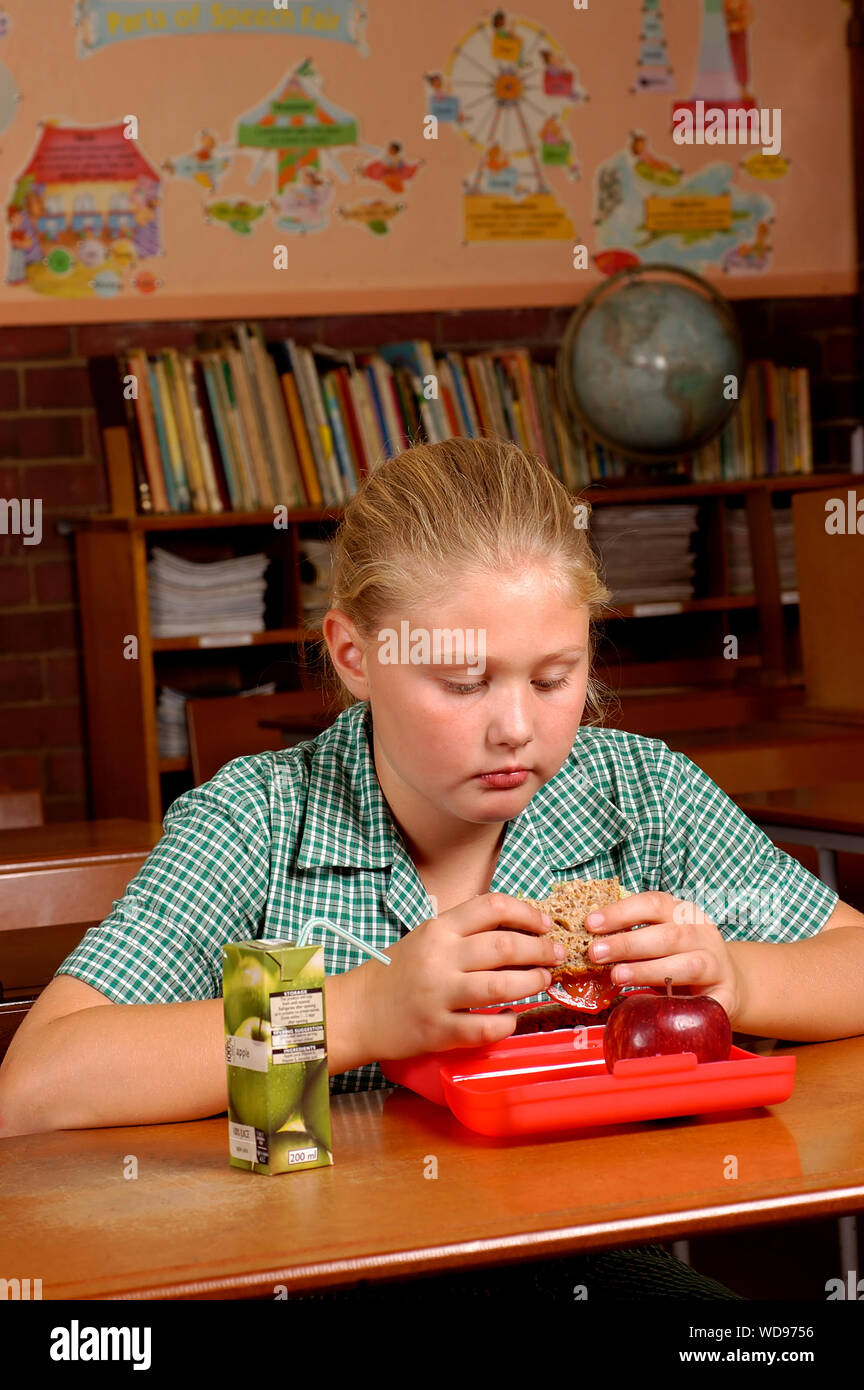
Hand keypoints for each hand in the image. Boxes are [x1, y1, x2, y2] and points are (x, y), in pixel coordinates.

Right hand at [355, 893, 563, 1060]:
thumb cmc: (398, 972)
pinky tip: (511, 1018)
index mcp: (438, 929)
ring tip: (542, 981)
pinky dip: (508, 1023)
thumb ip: (464, 932)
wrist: (357, 1011)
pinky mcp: (438, 1031)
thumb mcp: (426, 938)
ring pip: (502, 986)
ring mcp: (439, 995)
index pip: (492, 907)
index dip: (526, 913)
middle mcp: (440, 958)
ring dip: (532, 983)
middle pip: (505, 945)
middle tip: (554, 955)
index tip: (544, 924)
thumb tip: (518, 928)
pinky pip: (486, 1028)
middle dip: (540, 950)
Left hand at [584, 891, 743, 1022]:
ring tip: (617, 976)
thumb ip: (630, 939)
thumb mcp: (657, 940)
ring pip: (687, 964)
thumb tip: (588, 945)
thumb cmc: (679, 959)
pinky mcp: (725, 994)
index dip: (621, 912)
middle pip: (667, 934)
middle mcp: (702, 933)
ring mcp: (717, 963)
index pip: (653, 903)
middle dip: (628, 943)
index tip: (591, 923)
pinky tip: (658, 1009)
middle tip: (595, 953)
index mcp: (683, 913)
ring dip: (648, 970)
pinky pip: (704, 1000)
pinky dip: (682, 1004)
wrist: (726, 982)